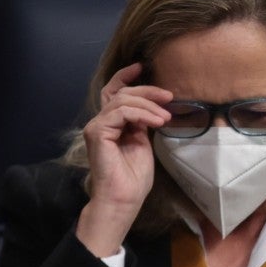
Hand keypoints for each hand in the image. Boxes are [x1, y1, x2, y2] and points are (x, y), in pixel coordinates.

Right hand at [76, 62, 171, 256]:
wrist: (123, 200)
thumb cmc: (133, 179)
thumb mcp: (144, 143)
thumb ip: (143, 123)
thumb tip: (154, 107)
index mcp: (112, 124)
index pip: (114, 92)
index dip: (126, 76)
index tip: (143, 67)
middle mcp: (101, 122)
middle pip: (121, 92)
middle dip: (147, 90)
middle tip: (169, 96)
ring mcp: (97, 126)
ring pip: (122, 100)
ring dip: (148, 104)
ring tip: (165, 116)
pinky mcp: (97, 132)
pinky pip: (121, 112)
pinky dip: (141, 113)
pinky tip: (157, 121)